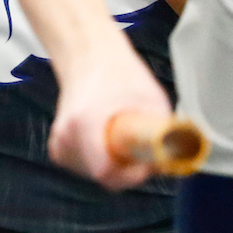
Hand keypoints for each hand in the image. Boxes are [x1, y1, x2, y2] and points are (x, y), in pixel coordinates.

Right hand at [49, 38, 173, 189]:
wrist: (88, 56)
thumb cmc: (118, 73)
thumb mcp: (151, 98)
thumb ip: (163, 131)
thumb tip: (174, 159)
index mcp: (85, 122)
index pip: (104, 172)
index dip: (130, 174)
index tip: (146, 163)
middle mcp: (66, 135)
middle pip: (102, 176)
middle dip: (126, 169)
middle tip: (139, 147)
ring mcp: (60, 142)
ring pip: (93, 174)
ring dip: (113, 166)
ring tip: (122, 139)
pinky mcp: (58, 147)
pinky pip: (82, 168)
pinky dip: (98, 161)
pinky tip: (107, 141)